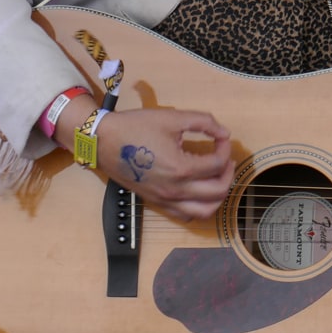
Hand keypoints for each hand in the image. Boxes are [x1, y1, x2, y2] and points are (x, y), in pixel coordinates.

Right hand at [86, 107, 234, 221]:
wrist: (103, 141)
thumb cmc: (135, 127)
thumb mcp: (172, 117)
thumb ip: (204, 122)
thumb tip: (224, 133)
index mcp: (181, 169)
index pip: (218, 164)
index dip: (225, 148)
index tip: (221, 138)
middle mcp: (175, 190)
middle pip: (218, 191)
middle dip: (228, 173)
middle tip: (225, 159)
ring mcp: (165, 199)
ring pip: (205, 211)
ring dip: (218, 196)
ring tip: (217, 177)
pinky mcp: (157, 202)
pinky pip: (186, 215)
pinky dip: (200, 206)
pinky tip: (200, 190)